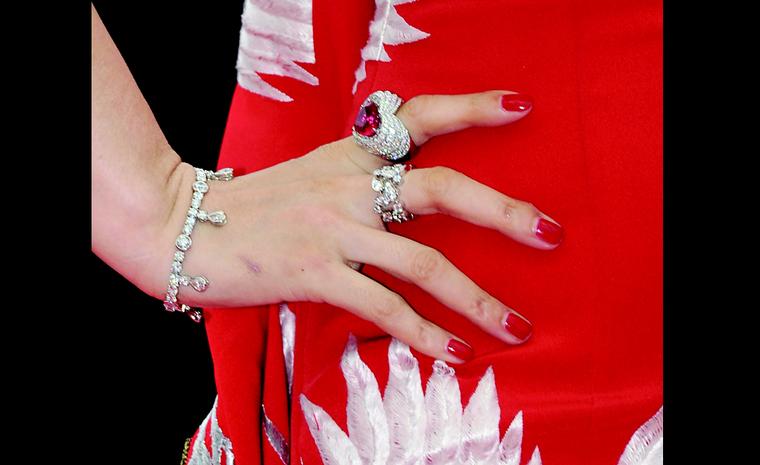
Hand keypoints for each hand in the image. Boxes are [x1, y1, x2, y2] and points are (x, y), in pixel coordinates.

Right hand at [151, 90, 562, 363]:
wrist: (187, 224)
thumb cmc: (257, 203)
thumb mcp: (315, 172)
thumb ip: (363, 176)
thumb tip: (411, 191)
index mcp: (351, 153)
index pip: (419, 117)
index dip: (472, 108)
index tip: (520, 106)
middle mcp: (350, 185)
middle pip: (441, 189)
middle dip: (502, 212)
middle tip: (549, 233)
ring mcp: (333, 229)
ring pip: (422, 262)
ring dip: (476, 298)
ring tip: (515, 327)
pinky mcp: (314, 273)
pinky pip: (383, 307)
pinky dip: (423, 334)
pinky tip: (453, 353)